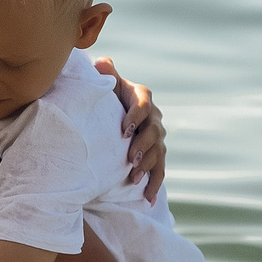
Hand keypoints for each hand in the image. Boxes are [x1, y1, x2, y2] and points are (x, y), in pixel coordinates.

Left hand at [93, 56, 166, 202]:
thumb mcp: (108, 84)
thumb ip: (106, 74)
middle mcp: (154, 117)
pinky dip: (155, 185)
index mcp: (142, 97)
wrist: (115, 111)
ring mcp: (157, 137)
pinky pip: (160, 171)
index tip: (124, 130)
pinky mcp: (156, 155)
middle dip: (142, 146)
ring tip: (133, 178)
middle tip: (130, 158)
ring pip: (158, 153)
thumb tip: (101, 62)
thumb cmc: (108, 95)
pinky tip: (147, 199)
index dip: (136, 117)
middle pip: (154, 131)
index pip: (144, 104)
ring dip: (147, 166)